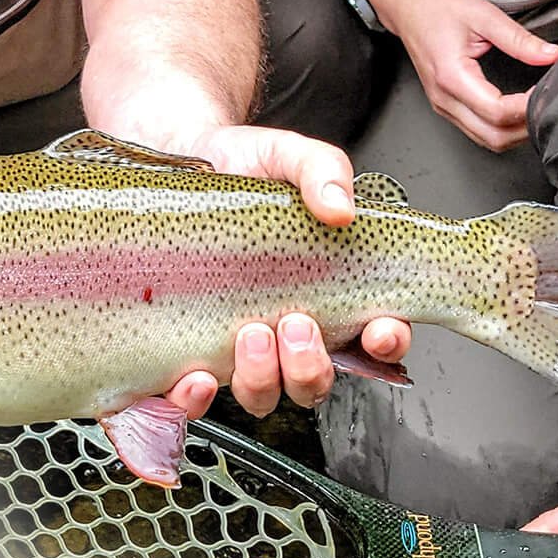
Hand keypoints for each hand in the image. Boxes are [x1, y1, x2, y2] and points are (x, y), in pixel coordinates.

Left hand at [156, 120, 409, 416]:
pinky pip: (192, 399)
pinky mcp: (188, 347)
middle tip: (296, 323)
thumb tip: (340, 207)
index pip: (371, 336)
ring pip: (262, 394)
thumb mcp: (285, 156)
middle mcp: (285, 326)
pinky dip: (195, 401)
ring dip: (263, 379)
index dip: (384, 343)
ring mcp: (236, 342)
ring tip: (249, 334)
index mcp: (324, 289)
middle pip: (313, 380)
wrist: (173, 157)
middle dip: (312, 366)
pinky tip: (194, 378)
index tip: (379, 328)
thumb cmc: (238, 165)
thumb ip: (321, 169)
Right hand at [368, 0, 557, 152]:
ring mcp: (442, 105)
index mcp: (452, 77)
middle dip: (525, 127)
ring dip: (514, 132)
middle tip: (545, 103)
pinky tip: (515, 110)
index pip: (498, 112)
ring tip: (533, 107)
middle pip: (493, 137)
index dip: (528, 107)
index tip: (547, 91)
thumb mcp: (483, 15)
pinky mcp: (445, 105)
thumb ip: (519, 39)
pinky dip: (501, 127)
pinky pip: (477, 130)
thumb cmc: (437, 7)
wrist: (408, 5)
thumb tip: (551, 55)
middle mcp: (444, 98)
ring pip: (486, 139)